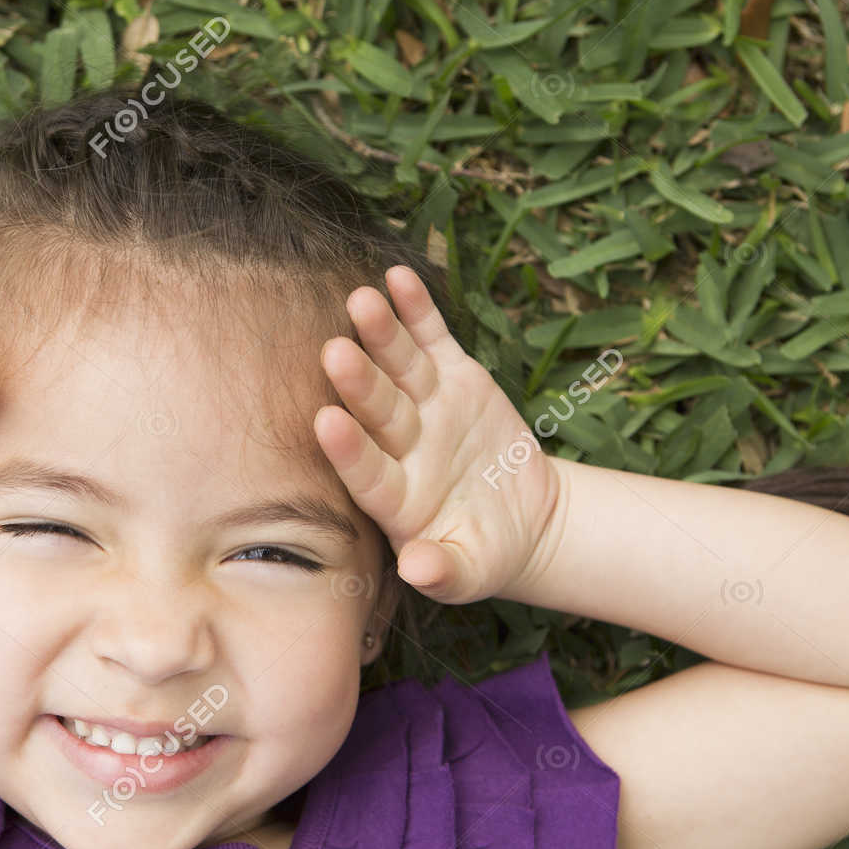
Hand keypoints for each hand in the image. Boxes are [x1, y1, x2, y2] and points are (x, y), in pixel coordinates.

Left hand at [315, 266, 562, 605]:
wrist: (523, 522)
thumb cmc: (484, 555)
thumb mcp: (469, 571)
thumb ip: (443, 571)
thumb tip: (418, 571)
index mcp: (396, 500)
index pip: (366, 472)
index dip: (348, 449)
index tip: (325, 422)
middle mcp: (402, 448)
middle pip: (377, 411)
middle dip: (358, 382)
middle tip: (333, 351)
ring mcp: (426, 408)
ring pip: (398, 367)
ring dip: (380, 333)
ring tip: (361, 299)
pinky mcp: (454, 378)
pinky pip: (432, 339)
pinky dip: (418, 310)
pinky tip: (399, 277)